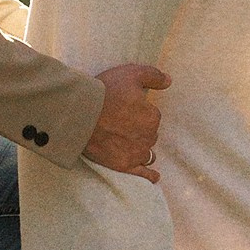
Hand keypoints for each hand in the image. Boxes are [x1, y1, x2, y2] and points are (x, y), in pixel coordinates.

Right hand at [84, 63, 169, 177]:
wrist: (80, 114)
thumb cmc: (105, 92)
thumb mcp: (131, 74)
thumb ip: (153, 76)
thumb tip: (169, 81)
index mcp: (152, 116)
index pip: (152, 114)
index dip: (139, 109)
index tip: (125, 107)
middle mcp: (148, 137)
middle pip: (149, 133)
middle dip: (140, 128)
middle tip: (122, 122)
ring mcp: (137, 153)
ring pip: (147, 151)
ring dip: (142, 147)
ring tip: (131, 143)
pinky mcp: (124, 165)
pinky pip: (144, 173)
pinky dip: (150, 175)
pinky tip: (154, 176)